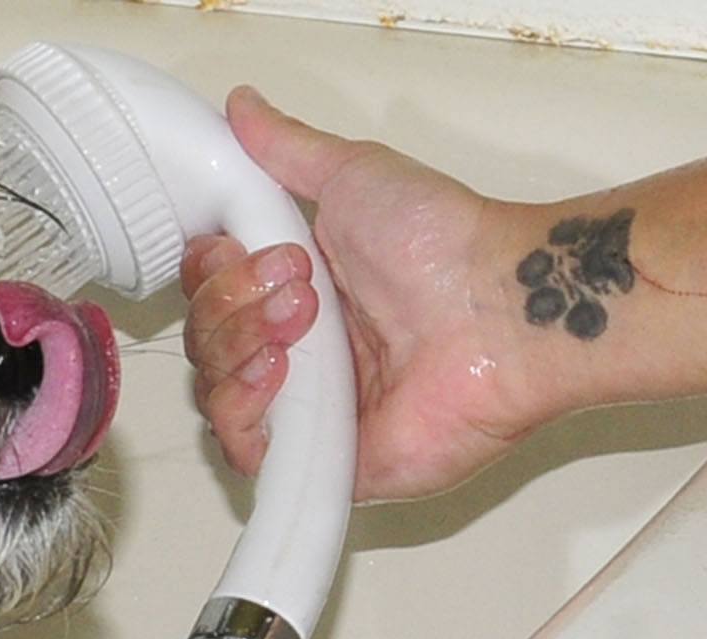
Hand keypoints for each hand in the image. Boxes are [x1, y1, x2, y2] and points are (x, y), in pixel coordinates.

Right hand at [181, 90, 534, 501]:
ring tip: (304, 324)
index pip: (208, 297)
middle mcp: (298, 355)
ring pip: (214, 396)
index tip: (247, 248)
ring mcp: (308, 411)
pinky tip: (278, 374)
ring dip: (238, 349)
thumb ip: (286, 150)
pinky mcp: (321, 461)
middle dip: (232, 307)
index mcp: (296, 295)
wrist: (502, 311)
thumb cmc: (443, 247)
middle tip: (302, 286)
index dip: (211, 275)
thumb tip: (241, 109)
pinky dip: (243, 410)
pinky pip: (244, 452)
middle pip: (204, 345)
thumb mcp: (352, 174)